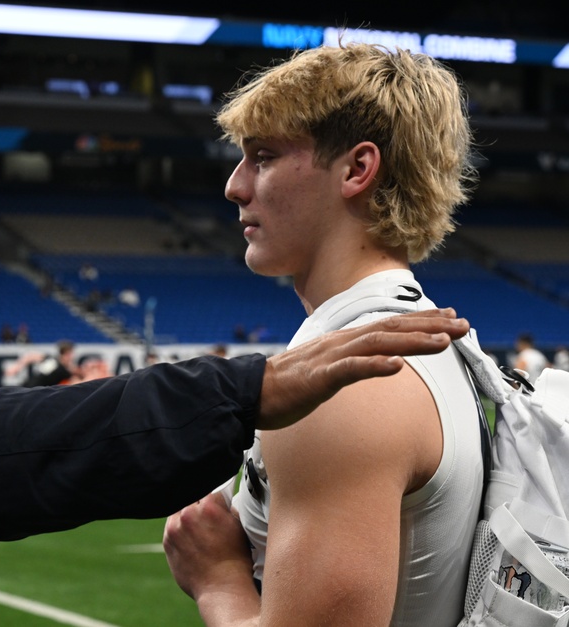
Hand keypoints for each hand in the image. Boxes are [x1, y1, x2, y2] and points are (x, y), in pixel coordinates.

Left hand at [164, 494, 260, 624]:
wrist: (222, 588)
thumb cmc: (235, 560)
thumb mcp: (239, 527)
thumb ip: (227, 508)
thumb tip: (222, 500)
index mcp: (208, 507)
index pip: (210, 488)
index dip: (214, 496)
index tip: (215, 500)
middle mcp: (188, 514)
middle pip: (192, 498)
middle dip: (199, 504)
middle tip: (206, 515)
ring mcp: (175, 528)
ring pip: (179, 510)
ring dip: (187, 515)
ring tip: (197, 526)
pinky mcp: (167, 541)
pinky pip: (171, 525)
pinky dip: (179, 528)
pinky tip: (189, 537)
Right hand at [258, 309, 468, 428]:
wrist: (248, 394)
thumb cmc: (285, 387)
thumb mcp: (325, 371)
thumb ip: (350, 363)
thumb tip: (377, 362)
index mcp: (342, 342)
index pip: (388, 325)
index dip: (421, 320)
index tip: (450, 318)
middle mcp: (340, 343)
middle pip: (391, 329)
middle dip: (430, 326)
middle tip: (464, 325)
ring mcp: (329, 359)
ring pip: (377, 344)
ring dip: (412, 341)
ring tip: (443, 342)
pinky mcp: (317, 379)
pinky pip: (349, 370)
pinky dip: (374, 366)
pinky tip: (397, 366)